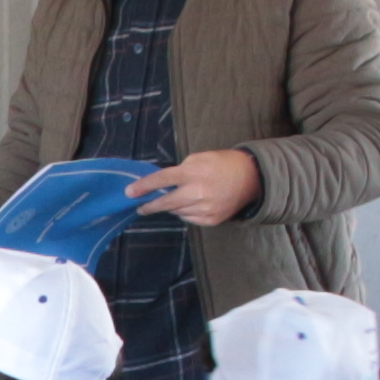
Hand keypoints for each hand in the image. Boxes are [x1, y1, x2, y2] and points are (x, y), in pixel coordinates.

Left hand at [130, 146, 262, 226]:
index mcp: (193, 173)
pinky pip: (189, 218)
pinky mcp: (211, 220)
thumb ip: (180, 170)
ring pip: (177, 212)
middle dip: (150, 205)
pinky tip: (190, 205)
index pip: (162, 179)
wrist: (251, 178)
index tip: (129, 192)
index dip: (144, 186)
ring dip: (171, 207)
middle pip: (166, 202)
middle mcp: (197, 193)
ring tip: (174, 200)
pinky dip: (186, 212)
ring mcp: (204, 209)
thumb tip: (163, 183)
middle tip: (141, 207)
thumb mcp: (199, 158)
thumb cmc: (221, 163)